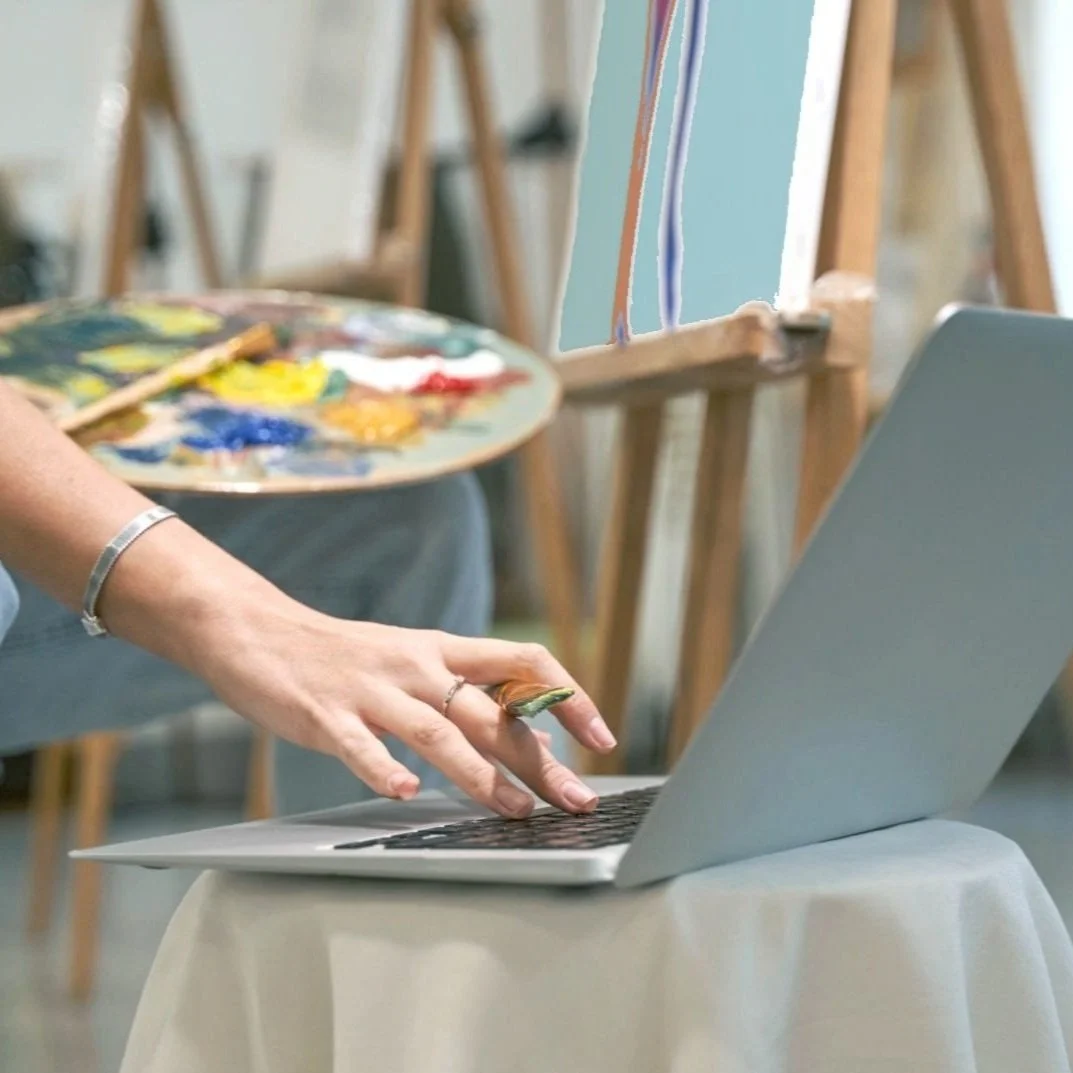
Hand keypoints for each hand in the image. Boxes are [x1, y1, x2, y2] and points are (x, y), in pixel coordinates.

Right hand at [189, 594, 615, 818]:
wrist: (258, 630)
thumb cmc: (345, 658)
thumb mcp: (413, 664)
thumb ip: (467, 698)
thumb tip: (531, 742)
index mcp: (442, 650)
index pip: (524, 663)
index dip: (568, 696)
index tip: (600, 737)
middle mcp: (416, 666)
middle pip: (490, 711)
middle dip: (538, 758)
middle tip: (573, 799)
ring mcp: (372, 690)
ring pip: (437, 730)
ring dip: (479, 773)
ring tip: (512, 809)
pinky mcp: (326, 714)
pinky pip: (360, 746)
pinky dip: (384, 770)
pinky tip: (406, 795)